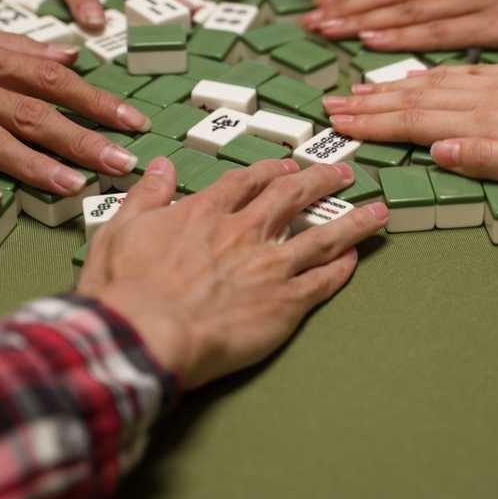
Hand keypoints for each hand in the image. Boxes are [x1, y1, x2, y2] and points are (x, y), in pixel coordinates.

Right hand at [78, 157, 389, 388]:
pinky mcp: (286, 303)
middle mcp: (245, 231)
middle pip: (294, 196)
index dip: (272, 171)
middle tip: (344, 173)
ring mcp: (270, 266)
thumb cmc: (126, 288)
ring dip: (353, 221)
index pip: (248, 181)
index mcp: (206, 212)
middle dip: (322, 181)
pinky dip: (342, 268)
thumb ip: (147, 195)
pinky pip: (323, 281)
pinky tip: (355, 260)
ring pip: (323, 235)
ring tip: (377, 211)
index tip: (288, 167)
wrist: (147, 332)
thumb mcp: (120, 229)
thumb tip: (161, 166)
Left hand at [303, 0, 497, 50]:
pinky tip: (373, 42)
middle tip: (309, 23)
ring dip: (363, 22)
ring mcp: (474, 4)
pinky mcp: (494, 26)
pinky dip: (404, 37)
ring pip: (408, 12)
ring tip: (327, 31)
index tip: (325, 5)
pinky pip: (441, 33)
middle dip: (348, 9)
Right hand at [322, 61, 497, 196]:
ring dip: (393, 88)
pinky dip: (431, 74)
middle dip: (371, 104)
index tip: (339, 125)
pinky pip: (462, 71)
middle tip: (330, 106)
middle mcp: (490, 96)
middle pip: (418, 99)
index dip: (376, 124)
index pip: (420, 121)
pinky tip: (419, 76)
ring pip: (436, 82)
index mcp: (491, 121)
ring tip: (359, 89)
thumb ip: (491, 159)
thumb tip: (437, 150)